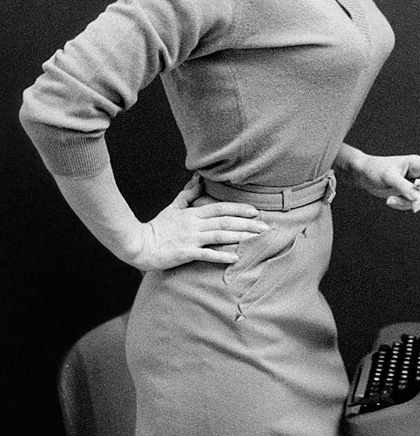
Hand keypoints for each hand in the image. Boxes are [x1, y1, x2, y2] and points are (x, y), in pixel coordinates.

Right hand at [131, 174, 270, 270]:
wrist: (138, 244)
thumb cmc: (157, 228)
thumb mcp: (173, 208)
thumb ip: (188, 195)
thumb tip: (198, 179)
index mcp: (193, 214)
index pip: (220, 208)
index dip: (239, 208)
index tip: (255, 211)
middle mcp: (194, 224)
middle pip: (225, 221)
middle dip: (247, 223)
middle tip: (265, 226)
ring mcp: (190, 238)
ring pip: (219, 235)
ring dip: (240, 236)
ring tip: (256, 237)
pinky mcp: (185, 253)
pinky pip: (206, 254)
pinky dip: (221, 255)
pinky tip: (235, 256)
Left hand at [347, 151, 419, 212]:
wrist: (363, 175)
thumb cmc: (375, 169)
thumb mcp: (389, 177)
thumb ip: (404, 187)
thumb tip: (418, 197)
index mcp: (416, 163)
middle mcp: (418, 174)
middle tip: (413, 208)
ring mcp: (413, 184)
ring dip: (407, 204)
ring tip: (390, 201)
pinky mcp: (408, 193)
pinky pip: (412, 203)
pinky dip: (402, 205)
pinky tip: (390, 201)